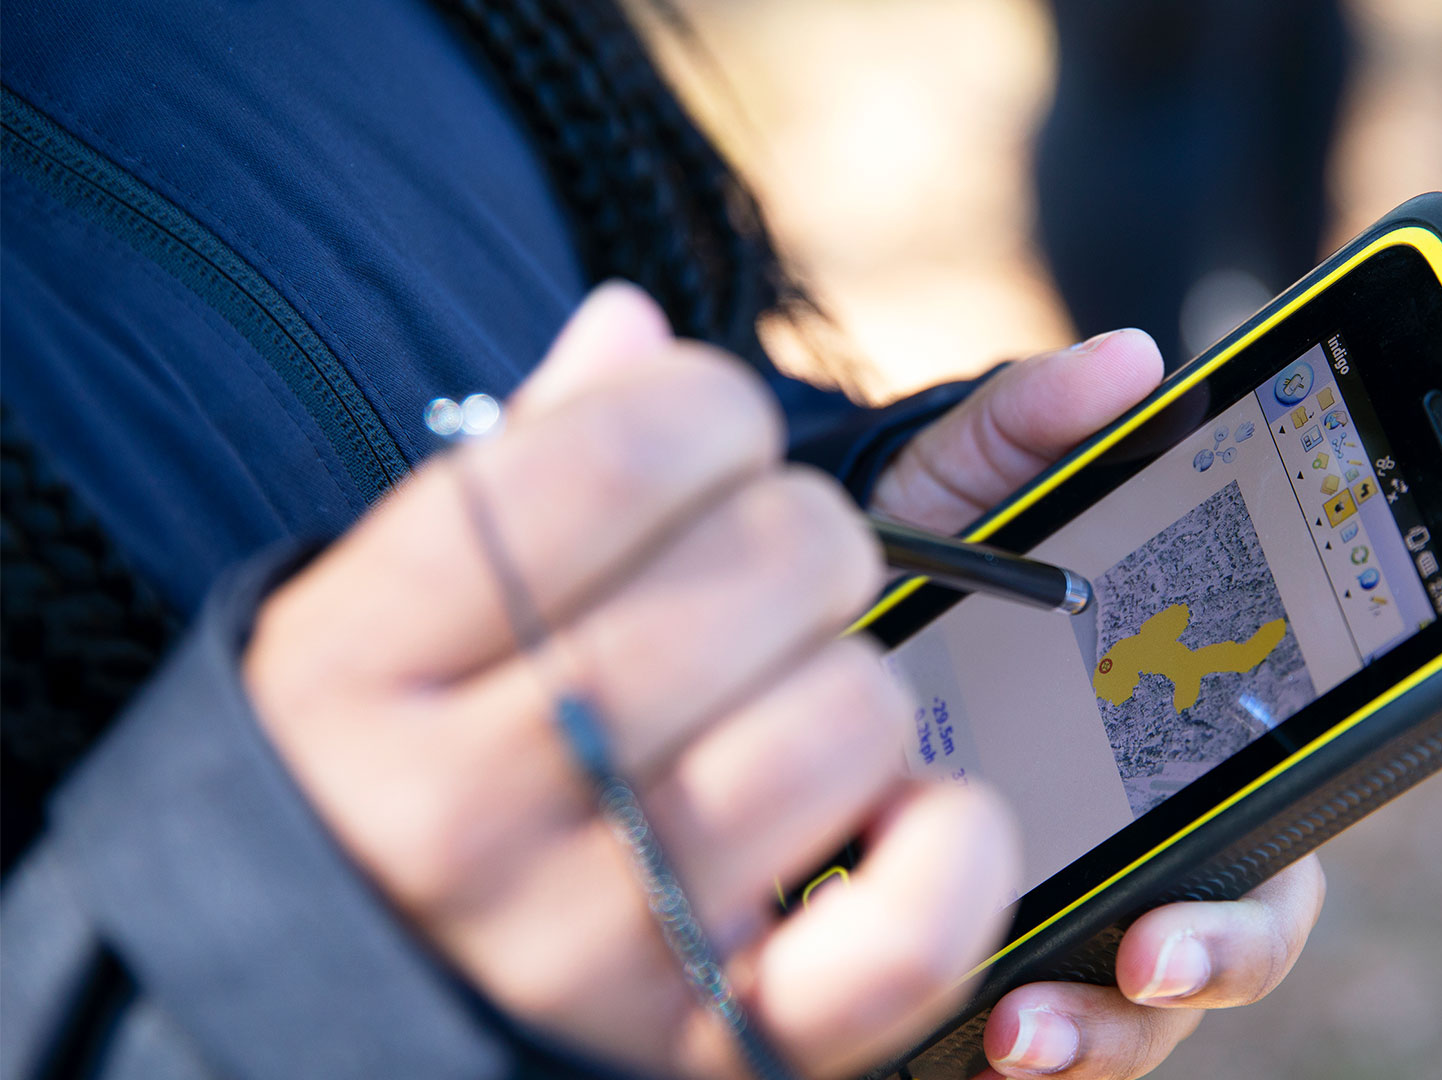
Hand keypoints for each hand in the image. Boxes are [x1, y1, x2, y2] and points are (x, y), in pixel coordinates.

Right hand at [244, 282, 1017, 1078]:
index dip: (709, 406)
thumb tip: (638, 325)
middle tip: (760, 573)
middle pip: (772, 563)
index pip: (621, 451)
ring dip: (857, 675)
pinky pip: (913, 928)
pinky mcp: (713, 1050)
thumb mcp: (370, 616)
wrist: (328, 1012)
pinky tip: (890, 810)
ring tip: (782, 705)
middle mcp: (464, 816)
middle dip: (805, 529)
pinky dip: (952, 841)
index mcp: (359, 669)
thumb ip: (508, 465)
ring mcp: (594, 948)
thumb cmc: (373, 777)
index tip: (706, 438)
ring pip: (854, 714)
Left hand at [871, 331, 1328, 1078]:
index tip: (1229, 873)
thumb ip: (1033, 426)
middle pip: (1237, 926)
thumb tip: (1137, 357)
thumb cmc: (923, 566)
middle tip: (1152, 954)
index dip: (1272, 863)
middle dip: (1214, 957)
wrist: (803, 637)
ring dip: (1107, 1030)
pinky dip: (1033, 1048)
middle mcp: (1149, 831)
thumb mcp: (961, 492)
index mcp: (1179, 726)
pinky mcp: (999, 953)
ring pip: (1145, 1007)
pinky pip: (1050, 1028)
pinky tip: (979, 1039)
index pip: (1275, 803)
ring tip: (1027, 1031)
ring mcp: (1078, 902)